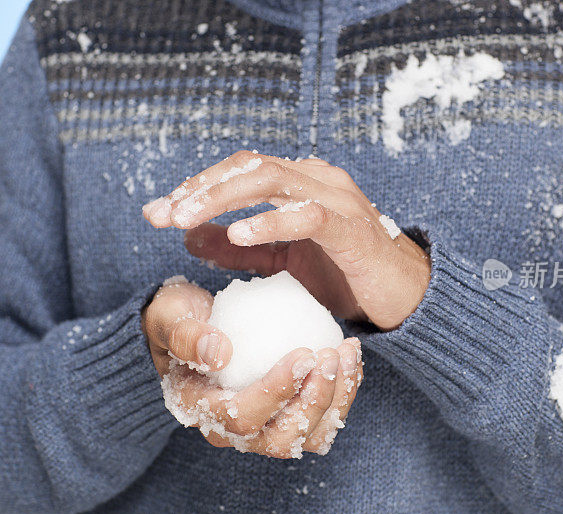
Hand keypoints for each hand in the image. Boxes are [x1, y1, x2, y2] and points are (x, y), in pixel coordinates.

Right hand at [141, 279, 362, 457]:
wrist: (196, 326)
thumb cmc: (179, 320)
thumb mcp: (170, 317)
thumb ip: (186, 334)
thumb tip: (218, 355)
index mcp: (200, 409)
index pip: (240, 417)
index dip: (276, 391)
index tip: (303, 354)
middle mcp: (231, 431)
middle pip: (279, 439)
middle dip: (314, 401)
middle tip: (330, 356)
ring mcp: (262, 427)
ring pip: (308, 436)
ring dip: (335, 398)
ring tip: (347, 354)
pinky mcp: (288, 416)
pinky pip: (322, 420)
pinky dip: (342, 393)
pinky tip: (351, 360)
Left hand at [143, 151, 430, 329]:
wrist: (404, 297)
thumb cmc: (345, 275)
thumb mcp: (282, 261)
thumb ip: (241, 248)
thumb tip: (189, 237)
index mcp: (299, 183)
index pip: (240, 170)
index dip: (197, 186)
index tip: (157, 211)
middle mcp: (316, 179)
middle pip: (249, 167)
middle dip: (200, 189)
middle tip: (162, 213)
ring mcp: (336, 199)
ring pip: (272, 180)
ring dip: (223, 198)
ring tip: (185, 219)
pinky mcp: (352, 228)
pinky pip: (307, 215)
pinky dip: (271, 221)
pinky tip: (238, 234)